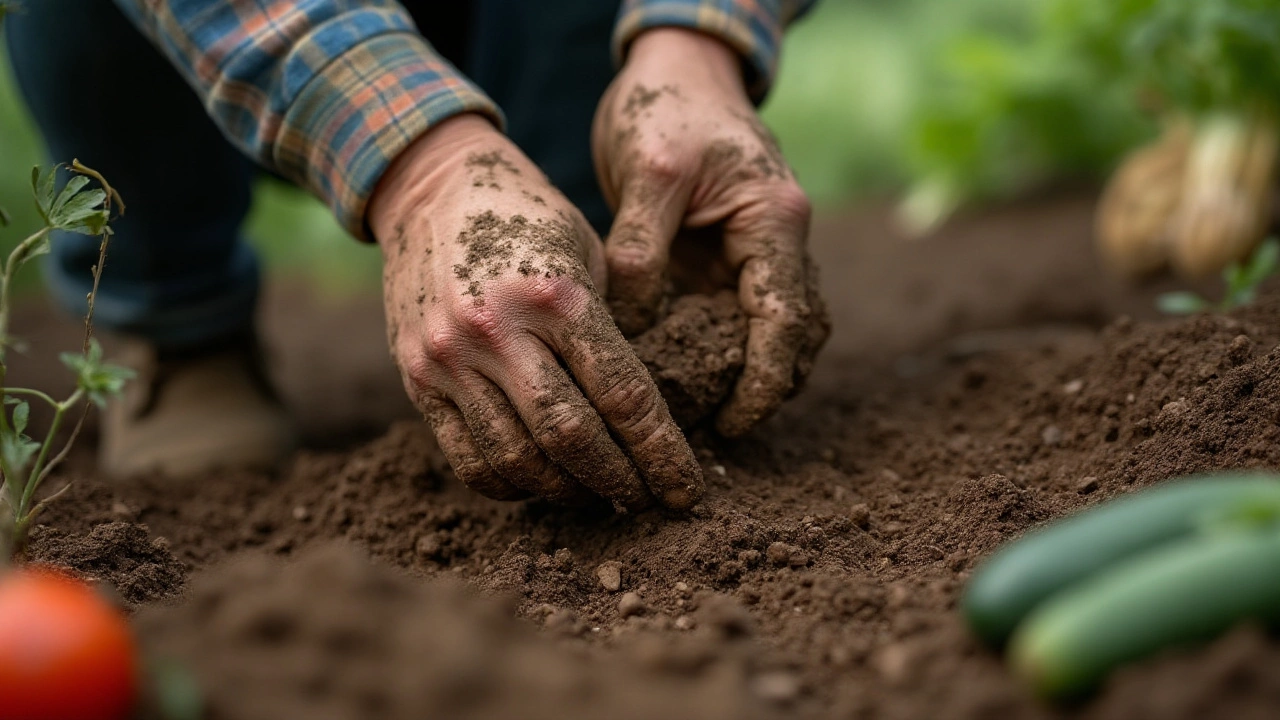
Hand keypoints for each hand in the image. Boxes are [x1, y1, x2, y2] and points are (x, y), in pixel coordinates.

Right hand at [368, 115, 703, 510]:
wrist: (431, 187)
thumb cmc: (529, 218)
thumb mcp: (586, 254)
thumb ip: (610, 329)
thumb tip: (645, 420)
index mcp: (557, 294)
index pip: (623, 394)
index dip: (661, 452)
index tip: (685, 489)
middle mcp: (498, 330)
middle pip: (570, 437)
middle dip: (619, 480)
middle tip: (648, 501)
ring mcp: (450, 358)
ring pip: (517, 458)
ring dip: (566, 491)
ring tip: (598, 496)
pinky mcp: (416, 377)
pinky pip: (467, 457)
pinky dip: (510, 484)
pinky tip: (540, 484)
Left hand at [592, 28, 829, 437]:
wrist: (673, 68)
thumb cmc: (665, 107)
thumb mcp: (649, 172)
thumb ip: (640, 250)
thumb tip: (628, 329)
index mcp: (776, 221)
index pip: (787, 321)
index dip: (765, 382)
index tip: (733, 424)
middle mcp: (778, 242)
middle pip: (792, 339)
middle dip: (760, 389)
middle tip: (706, 432)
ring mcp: (755, 251)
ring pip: (767, 333)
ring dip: (741, 376)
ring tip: (692, 418)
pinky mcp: (726, 257)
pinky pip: (732, 317)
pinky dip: (714, 351)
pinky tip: (676, 378)